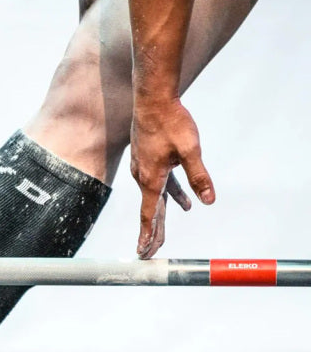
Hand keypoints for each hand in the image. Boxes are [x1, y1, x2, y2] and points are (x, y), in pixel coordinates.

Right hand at [130, 97, 214, 258]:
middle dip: (153, 232)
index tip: (143, 251)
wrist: (152, 99)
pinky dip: (169, 195)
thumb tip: (208, 200)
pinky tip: (183, 200)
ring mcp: (143, 167)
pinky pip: (158, 184)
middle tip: (150, 252)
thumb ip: (199, 177)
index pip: (150, 214)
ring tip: (164, 233)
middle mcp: (144, 176)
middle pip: (150, 211)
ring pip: (154, 198)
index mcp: (152, 178)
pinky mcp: (147, 159)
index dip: (148, 234)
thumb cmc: (170, 122)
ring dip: (161, 215)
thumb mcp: (190, 150)